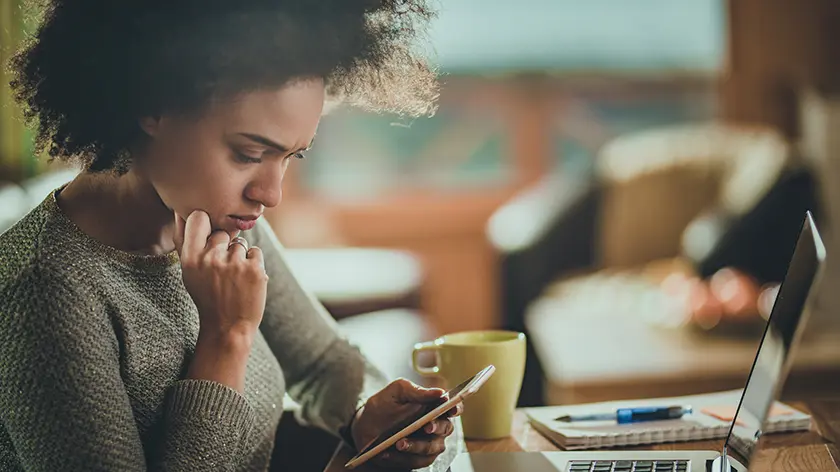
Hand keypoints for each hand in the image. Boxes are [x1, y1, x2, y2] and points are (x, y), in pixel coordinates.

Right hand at [173, 210, 267, 337]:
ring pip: (240, 243)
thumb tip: (181, 210)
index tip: (207, 236)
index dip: (205, 222)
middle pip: (222, 232)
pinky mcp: (255, 269)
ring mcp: (234, 264)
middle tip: (221, 271)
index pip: (198, 217)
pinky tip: (245, 281)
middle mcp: (211, 258)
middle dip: (224, 247)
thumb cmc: (207, 296)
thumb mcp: (189, 272)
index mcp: (191, 258)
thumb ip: (184, 241)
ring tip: (233, 279)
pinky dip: (253, 264)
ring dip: (239, 257)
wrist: (228, 327)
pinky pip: (255, 252)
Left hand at [351, 379, 462, 469]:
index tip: (451, 408)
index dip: (456, 407)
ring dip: (416, 446)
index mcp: (433, 406)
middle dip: (436, 428)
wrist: (364, 428)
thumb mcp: (396, 392)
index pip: (453, 407)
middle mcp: (435, 426)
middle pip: (446, 428)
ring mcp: (428, 444)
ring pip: (432, 448)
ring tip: (399, 443)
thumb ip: (416, 391)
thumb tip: (439, 392)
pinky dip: (402, 458)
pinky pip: (416, 462)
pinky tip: (388, 453)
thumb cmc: (383, 407)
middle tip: (425, 427)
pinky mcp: (417, 459)